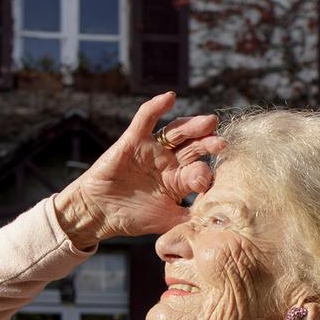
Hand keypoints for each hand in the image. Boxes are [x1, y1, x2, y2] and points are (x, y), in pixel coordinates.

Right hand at [54, 91, 225, 246]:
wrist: (99, 212)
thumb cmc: (132, 218)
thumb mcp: (168, 222)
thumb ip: (191, 220)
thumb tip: (217, 222)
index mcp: (179, 180)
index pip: (199, 171)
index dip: (205, 174)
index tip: (206, 181)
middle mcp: (169, 162)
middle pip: (194, 147)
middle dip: (208, 144)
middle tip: (221, 143)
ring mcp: (152, 149)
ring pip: (177, 132)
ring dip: (193, 125)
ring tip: (209, 122)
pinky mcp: (133, 140)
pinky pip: (146, 119)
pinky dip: (156, 106)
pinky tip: (169, 98)